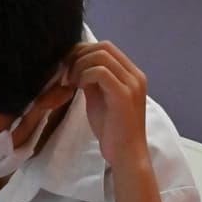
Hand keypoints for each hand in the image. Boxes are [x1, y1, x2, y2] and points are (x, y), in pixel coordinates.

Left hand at [67, 41, 149, 170]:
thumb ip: (92, 80)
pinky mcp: (124, 95)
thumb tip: (76, 65)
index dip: (83, 52)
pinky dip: (84, 75)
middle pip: (104, 46)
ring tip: (70, 82)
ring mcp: (132, 84)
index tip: (68, 68)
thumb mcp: (99, 98)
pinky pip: (100, 72)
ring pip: (101, 56)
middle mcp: (135, 75)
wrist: (125, 154)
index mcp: (131, 74)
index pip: (106, 47)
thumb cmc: (111, 130)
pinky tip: (78, 87)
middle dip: (79, 55)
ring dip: (79, 65)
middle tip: (66, 74)